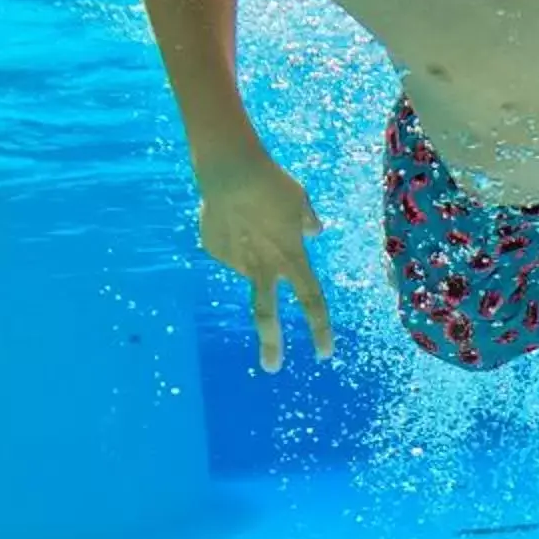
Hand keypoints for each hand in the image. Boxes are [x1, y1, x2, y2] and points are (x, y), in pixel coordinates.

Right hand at [194, 152, 332, 371]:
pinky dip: (232, 235)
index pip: (312, 300)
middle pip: (266, 313)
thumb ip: (306, 222)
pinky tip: (230, 214)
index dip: (319, 329)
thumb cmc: (272, 184)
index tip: (324, 354)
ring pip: (248, 262)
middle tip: (272, 367)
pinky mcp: (214, 249)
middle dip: (270, 344)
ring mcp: (235, 260)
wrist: (230, 171)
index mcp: (291, 257)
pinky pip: (228, 247)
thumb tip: (313, 231)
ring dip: (250, 246)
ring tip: (248, 213)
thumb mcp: (300, 201)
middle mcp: (263, 266)